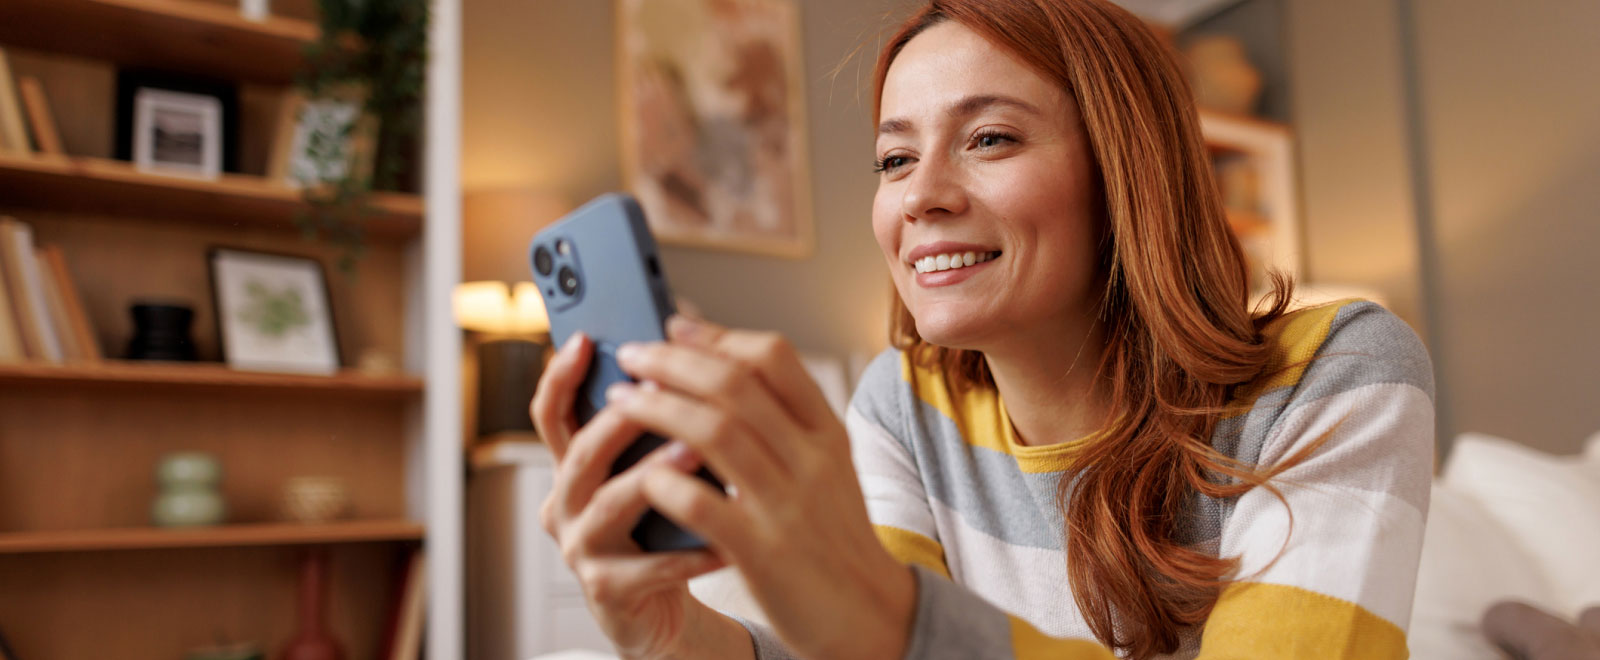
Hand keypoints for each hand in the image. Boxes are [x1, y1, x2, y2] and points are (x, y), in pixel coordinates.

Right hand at [530, 332, 735, 659]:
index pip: (554, 413)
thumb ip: (658, 419)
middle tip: (662, 390)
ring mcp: (582, 547)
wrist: (664, 609)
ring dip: (653, 473)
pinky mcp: (608, 590)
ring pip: (610, 503)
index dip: (562, 376)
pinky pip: (649, 567)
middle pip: (582, 452)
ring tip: (697, 451)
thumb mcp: (655, 467)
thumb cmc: (664, 527)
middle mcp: (568, 503)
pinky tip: (724, 536)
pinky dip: (689, 551)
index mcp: (576, 466)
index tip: (587, 340)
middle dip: (621, 419)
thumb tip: (684, 338)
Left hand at [608, 316, 917, 659]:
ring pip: (714, 431)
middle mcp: (810, 459)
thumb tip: (721, 371)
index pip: (773, 356)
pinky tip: (642, 474)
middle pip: (733, 384)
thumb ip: (785, 422)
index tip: (673, 327)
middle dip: (671, 361)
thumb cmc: (833, 538)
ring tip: (620, 400)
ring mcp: (787, 505)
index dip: (716, 335)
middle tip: (631, 354)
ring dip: (656, 407)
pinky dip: (665, 481)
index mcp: (827, 432)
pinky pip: (702, 503)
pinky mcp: (761, 553)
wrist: (868, 615)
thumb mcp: (827, 468)